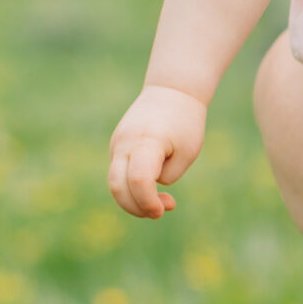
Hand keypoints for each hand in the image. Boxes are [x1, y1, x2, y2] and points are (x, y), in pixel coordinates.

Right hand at [108, 86, 206, 217]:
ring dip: (134, 200)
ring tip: (163, 201)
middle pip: (117, 187)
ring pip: (115, 183)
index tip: (164, 209)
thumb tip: (148, 191)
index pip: (139, 180)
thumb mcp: (187, 153)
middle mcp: (125, 143)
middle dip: (136, 207)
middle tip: (160, 212)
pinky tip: (153, 188)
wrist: (171, 91)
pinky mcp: (116, 146)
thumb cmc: (185, 123)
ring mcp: (117, 144)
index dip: (148, 202)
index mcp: (147, 142)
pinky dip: (132, 187)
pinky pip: (119, 173)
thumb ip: (168, 176)